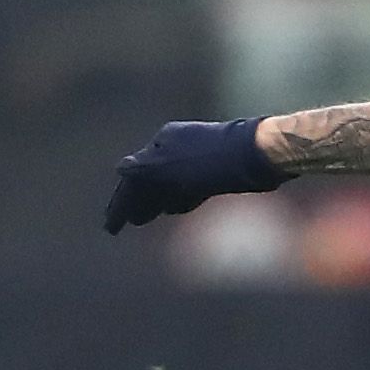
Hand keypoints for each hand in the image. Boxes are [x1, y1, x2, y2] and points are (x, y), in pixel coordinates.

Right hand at [104, 119, 283, 232]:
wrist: (259, 154)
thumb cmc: (213, 163)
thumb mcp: (174, 169)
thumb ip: (145, 171)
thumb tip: (120, 169)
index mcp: (162, 142)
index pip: (133, 177)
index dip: (120, 203)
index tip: (110, 227)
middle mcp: (176, 146)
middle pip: (149, 178)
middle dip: (134, 201)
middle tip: (122, 224)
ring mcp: (197, 155)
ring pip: (168, 182)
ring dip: (154, 201)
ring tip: (142, 219)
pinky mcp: (217, 167)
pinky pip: (189, 184)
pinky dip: (178, 197)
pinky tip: (175, 209)